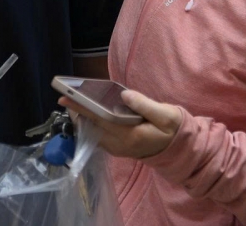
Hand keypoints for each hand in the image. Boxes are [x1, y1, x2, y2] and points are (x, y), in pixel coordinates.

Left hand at [59, 89, 183, 159]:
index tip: (67, 98)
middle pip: (92, 128)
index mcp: (131, 135)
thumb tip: (124, 95)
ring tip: (73, 104)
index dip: (83, 108)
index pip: (101, 119)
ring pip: (93, 134)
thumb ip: (144, 104)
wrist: (179, 150)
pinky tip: (88, 114)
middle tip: (66, 98)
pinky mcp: (118, 148)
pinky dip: (91, 125)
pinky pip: (99, 137)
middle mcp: (120, 145)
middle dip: (78, 114)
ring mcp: (118, 149)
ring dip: (83, 120)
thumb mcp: (166, 115)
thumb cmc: (173, 130)